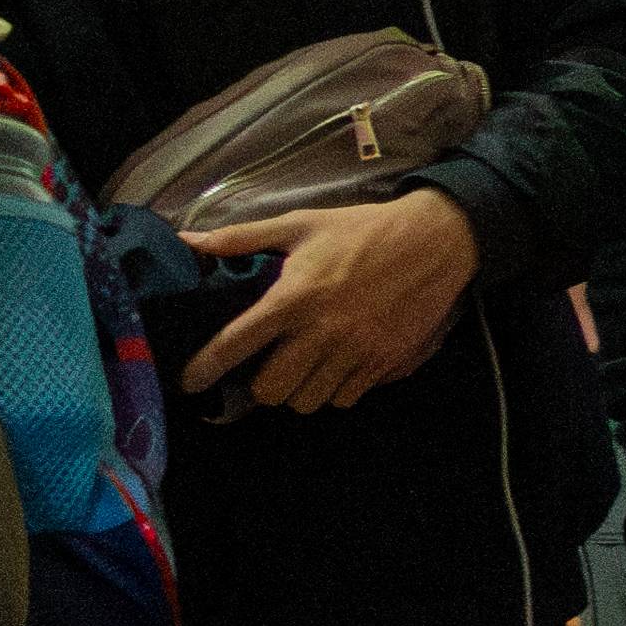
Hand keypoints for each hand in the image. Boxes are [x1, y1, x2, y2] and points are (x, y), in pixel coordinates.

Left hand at [181, 189, 480, 412]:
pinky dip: (335, 391)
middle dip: (262, 387)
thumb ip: (243, 238)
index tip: (190, 382)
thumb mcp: (301, 224)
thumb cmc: (363, 231)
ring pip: (309, 401)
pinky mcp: (386, 362)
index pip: (236, 344)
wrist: (436, 242)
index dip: (205, 368)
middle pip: (272, 390)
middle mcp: (322, 332)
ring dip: (299, 391)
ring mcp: (357, 352)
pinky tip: (336, 370)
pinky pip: (347, 398)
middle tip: (267, 370)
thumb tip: (190, 241)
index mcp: (293, 298)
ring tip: (302, 372)